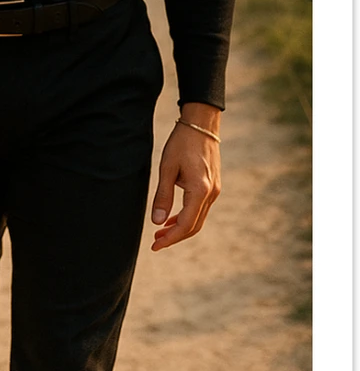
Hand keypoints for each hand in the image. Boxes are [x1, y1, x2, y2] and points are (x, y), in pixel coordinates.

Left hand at [150, 103, 221, 251]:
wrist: (201, 124)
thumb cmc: (181, 142)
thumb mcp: (167, 168)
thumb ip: (163, 196)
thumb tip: (157, 222)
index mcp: (200, 190)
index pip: (186, 224)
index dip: (170, 239)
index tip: (155, 246)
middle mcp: (211, 194)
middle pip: (194, 226)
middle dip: (175, 237)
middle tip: (155, 242)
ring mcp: (214, 190)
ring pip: (198, 218)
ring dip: (180, 227)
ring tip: (160, 232)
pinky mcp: (213, 185)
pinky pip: (200, 208)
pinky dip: (187, 216)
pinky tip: (173, 216)